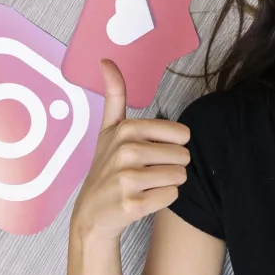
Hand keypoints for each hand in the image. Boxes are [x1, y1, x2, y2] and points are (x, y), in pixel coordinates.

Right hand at [69, 60, 190, 243]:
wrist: (91, 215)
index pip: (181, 134)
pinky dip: (163, 199)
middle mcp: (125, 151)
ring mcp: (127, 179)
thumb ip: (114, 94)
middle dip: (171, 165)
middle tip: (147, 172)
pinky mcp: (132, 205)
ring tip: (145, 185)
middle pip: (183, 156)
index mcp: (126, 129)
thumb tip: (106, 60)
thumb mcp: (108, 129)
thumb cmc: (107, 168)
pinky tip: (143, 200)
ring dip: (168, 182)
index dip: (172, 145)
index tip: (149, 151)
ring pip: (180, 175)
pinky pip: (172, 195)